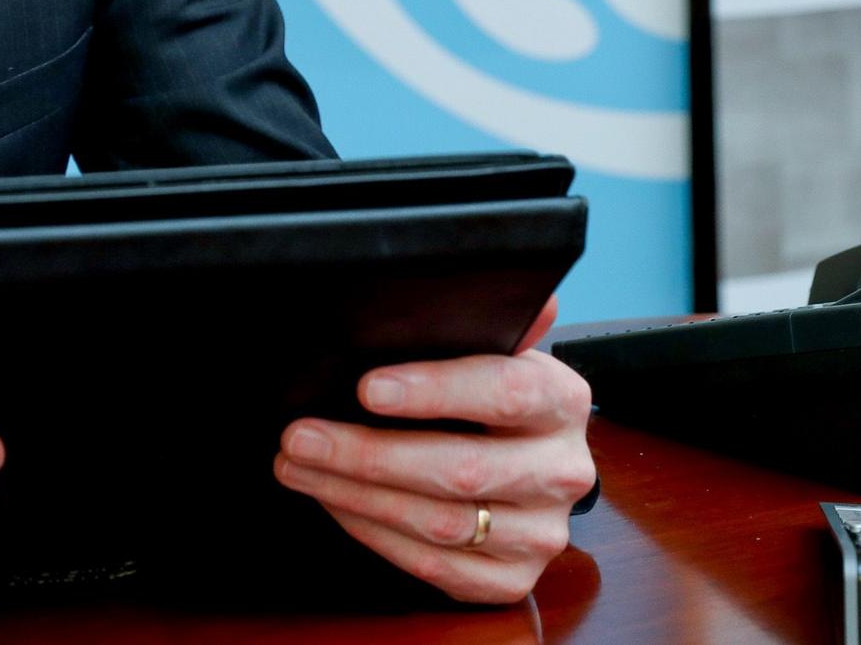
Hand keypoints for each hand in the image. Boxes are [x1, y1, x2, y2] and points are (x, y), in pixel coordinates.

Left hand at [274, 295, 593, 605]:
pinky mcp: (511, 579)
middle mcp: (562, 471)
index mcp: (562, 400)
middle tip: (299, 436)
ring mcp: (540, 533)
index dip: (435, 390)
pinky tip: (335, 502)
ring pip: (441, 524)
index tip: (367, 388)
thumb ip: (482, 323)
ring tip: (298, 466)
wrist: (530, 465)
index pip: (505, 391)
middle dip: (367, 454)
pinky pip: (436, 568)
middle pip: (462, 469)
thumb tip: (480, 280)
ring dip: (356, 495)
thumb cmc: (492, 397)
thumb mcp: (491, 352)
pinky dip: (375, 534)